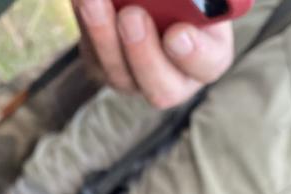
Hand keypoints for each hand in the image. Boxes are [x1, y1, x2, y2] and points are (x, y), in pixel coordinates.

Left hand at [72, 0, 233, 108]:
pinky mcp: (105, 69)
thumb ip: (189, 0)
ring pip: (118, 75)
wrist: (154, 1)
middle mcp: (173, 80)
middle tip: (131, 16)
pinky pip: (92, 57)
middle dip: (143, 52)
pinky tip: (81, 0)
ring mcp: (136, 80)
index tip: (177, 34)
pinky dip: (85, 27)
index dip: (194, 54)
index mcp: (209, 56)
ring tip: (92, 1)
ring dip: (103, 37)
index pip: (208, 64)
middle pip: (160, 88)